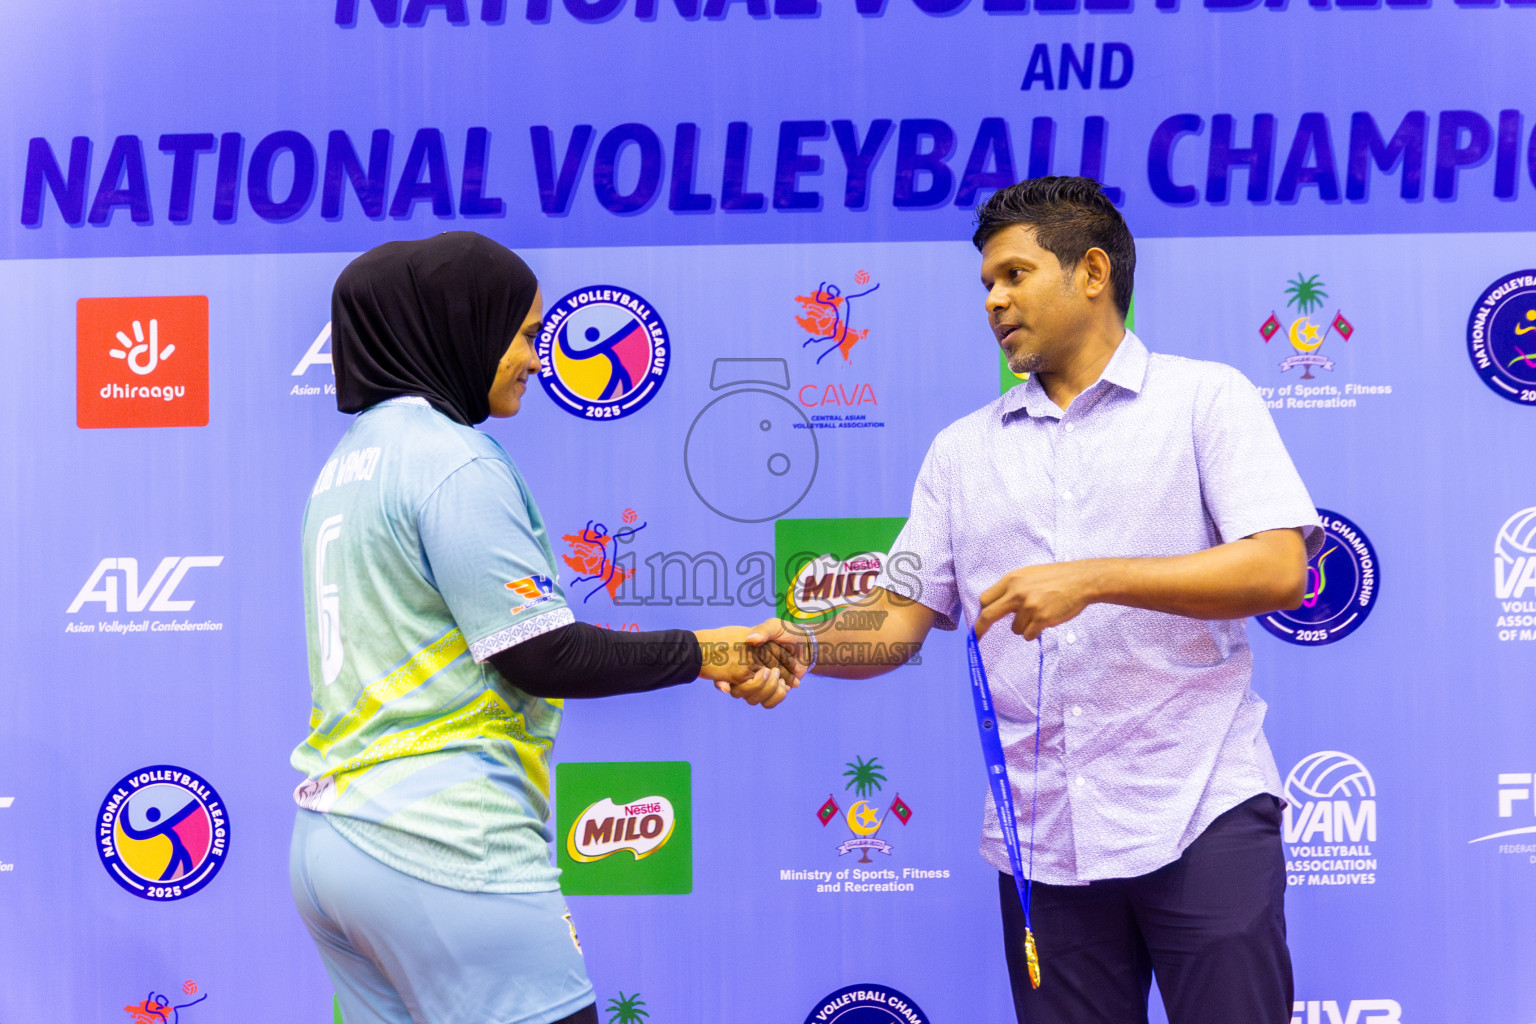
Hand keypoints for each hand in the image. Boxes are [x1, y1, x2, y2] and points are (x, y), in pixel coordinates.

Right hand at [694, 618, 805, 708]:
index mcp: (744, 659)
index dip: (725, 680)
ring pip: (753, 700)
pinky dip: (776, 696)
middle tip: (772, 671)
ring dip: (768, 690)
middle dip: (756, 685)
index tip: (733, 681)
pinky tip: (786, 686)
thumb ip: (763, 631)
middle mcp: (748, 673)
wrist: (807, 644)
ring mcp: (760, 683)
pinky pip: (767, 703)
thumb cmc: (788, 632)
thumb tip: (749, 640)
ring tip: (780, 678)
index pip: (727, 674)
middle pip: (739, 692)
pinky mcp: (772, 691)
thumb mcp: (774, 626)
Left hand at [974, 562, 1099, 639]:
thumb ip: (1011, 588)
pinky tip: (1045, 621)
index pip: (985, 598)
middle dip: (981, 628)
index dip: (981, 611)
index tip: (978, 621)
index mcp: (1011, 579)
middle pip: (989, 615)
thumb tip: (995, 606)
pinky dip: (1034, 632)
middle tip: (977, 637)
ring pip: (1014, 628)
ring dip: (1023, 626)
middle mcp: (1017, 592)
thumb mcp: (1028, 574)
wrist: (1081, 580)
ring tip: (1039, 614)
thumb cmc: (1055, 577)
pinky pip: (1027, 635)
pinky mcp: (1041, 619)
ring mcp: (1029, 606)